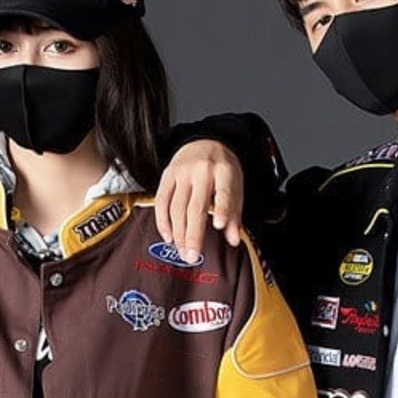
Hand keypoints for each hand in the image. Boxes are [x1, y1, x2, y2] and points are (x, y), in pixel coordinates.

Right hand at [154, 140, 243, 261]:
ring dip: (178, 233)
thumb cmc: (222, 169)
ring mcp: (181, 172)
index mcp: (224, 172)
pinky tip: (168, 236)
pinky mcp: (167, 175)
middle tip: (192, 256)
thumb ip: (234, 213)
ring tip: (182, 251)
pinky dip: (163, 221)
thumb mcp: (236, 187)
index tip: (219, 225)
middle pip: (194, 207)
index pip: (223, 193)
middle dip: (192, 235)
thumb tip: (233, 239)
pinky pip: (161, 201)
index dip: (221, 210)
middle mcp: (201, 171)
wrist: (205, 141)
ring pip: (176, 208)